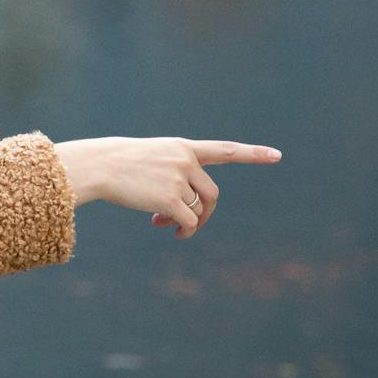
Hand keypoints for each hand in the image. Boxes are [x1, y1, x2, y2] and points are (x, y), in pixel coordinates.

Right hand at [52, 137, 280, 238]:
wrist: (99, 165)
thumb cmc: (120, 163)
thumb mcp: (152, 157)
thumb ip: (175, 171)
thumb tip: (187, 210)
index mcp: (183, 147)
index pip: (225, 150)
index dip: (253, 154)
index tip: (277, 155)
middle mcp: (185, 160)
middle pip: (212, 193)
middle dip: (205, 212)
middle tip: (188, 224)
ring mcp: (178, 178)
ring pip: (198, 208)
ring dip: (189, 222)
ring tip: (169, 225)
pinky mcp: (169, 198)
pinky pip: (189, 221)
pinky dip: (185, 229)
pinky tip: (168, 229)